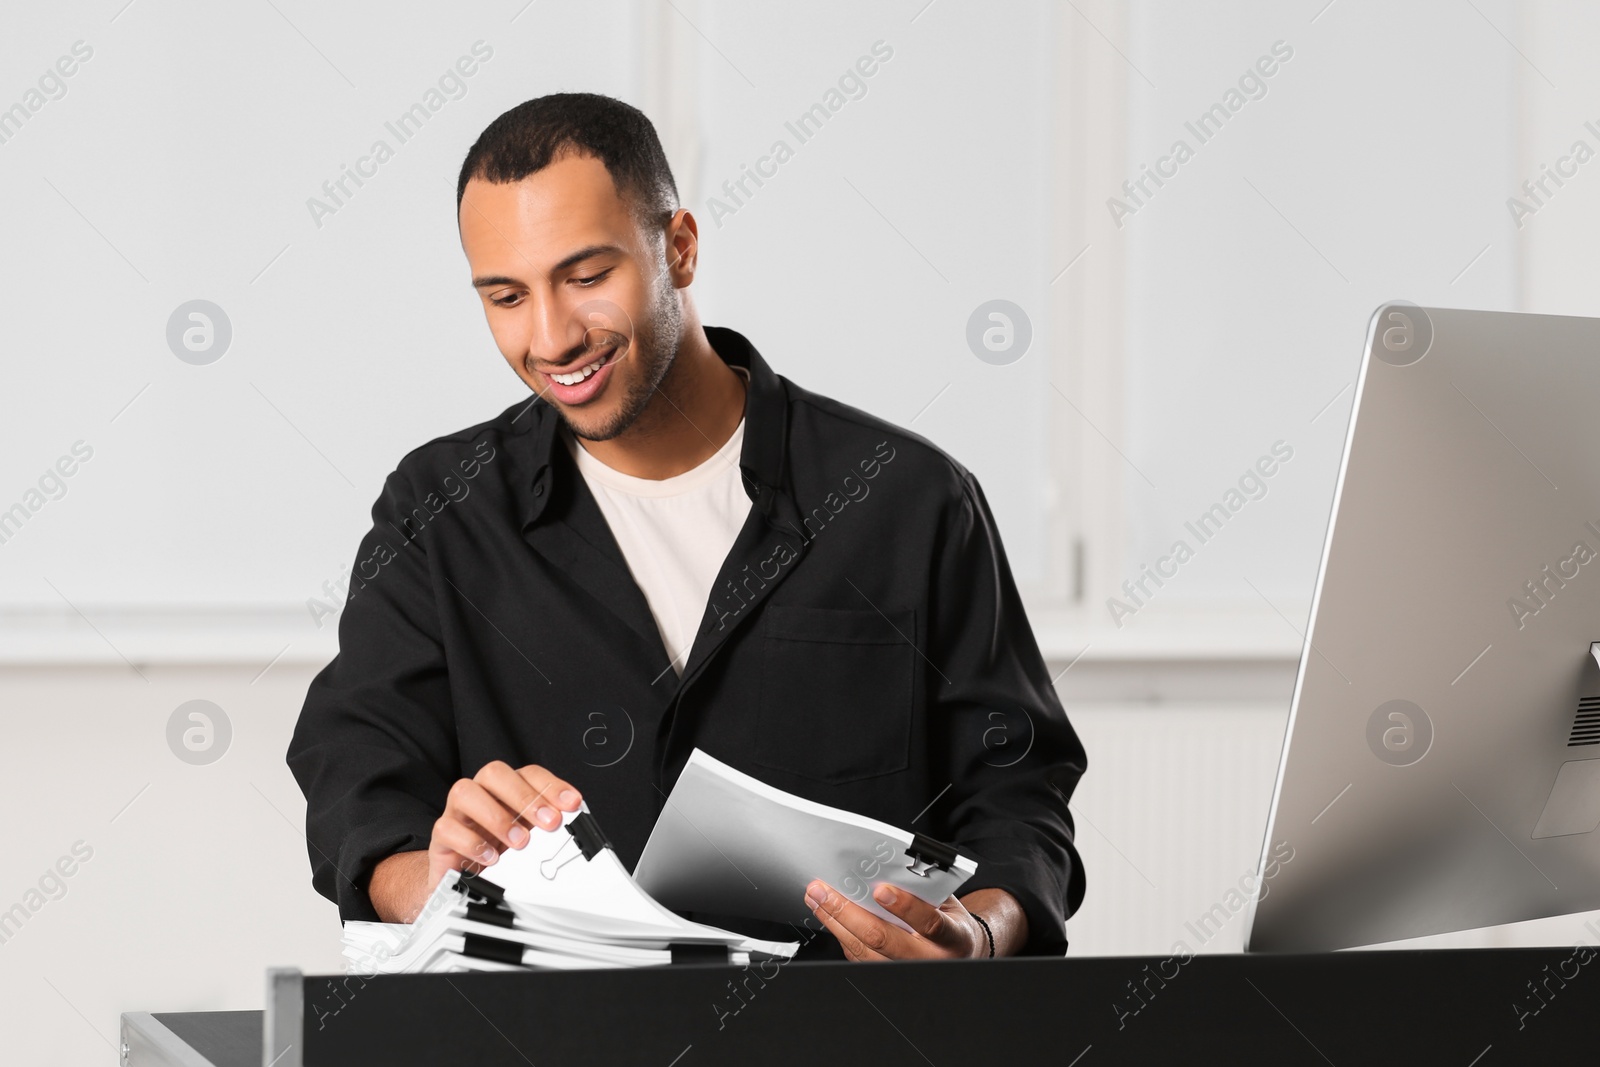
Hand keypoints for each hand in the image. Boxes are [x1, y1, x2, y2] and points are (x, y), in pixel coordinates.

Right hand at [427, 760, 582, 894]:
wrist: (462, 877)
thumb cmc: (498, 851)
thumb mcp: (528, 839)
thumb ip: (545, 828)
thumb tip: (574, 826)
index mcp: (506, 789)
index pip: (528, 773)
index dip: (552, 786)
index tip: (572, 805)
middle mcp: (481, 792)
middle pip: (494, 773)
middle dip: (525, 796)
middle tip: (549, 823)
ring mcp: (457, 811)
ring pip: (465, 791)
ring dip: (497, 816)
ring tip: (520, 842)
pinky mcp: (441, 835)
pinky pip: (447, 828)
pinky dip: (472, 843)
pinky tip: (491, 858)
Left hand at [804, 879, 986, 960]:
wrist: (959, 951)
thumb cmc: (950, 920)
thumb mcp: (947, 902)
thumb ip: (922, 889)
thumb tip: (883, 870)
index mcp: (953, 937)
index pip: (929, 923)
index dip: (905, 907)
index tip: (880, 890)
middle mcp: (929, 959)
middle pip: (883, 940)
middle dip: (847, 912)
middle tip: (824, 890)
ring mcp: (905, 972)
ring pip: (863, 951)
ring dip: (834, 922)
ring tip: (817, 899)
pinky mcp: (886, 976)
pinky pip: (858, 957)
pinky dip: (840, 934)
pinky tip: (828, 915)